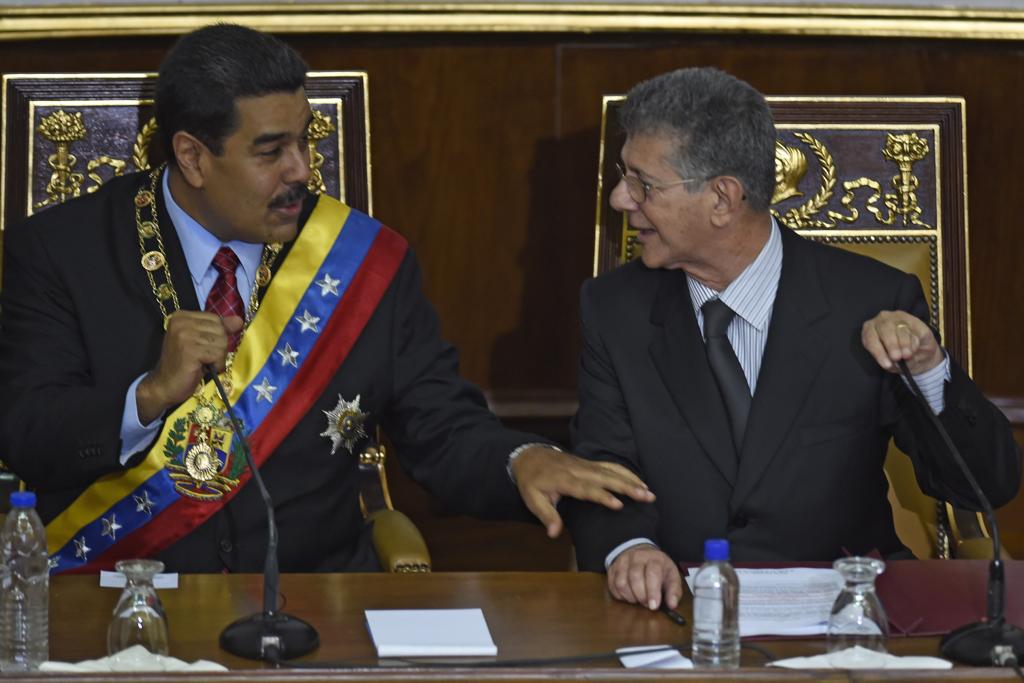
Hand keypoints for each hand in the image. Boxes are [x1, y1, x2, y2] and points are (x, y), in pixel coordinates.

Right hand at [136, 311, 243, 423]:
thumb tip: (238, 320)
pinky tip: (203, 368)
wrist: (165, 386)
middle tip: (203, 358)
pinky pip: (217, 354)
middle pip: (220, 330)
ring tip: (203, 364)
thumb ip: (219, 329)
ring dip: (217, 358)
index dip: (217, 336)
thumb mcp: (201, 342)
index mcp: (182, 316)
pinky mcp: (190, 350)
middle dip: (218, 347)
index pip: (216, 319)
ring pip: (221, 342)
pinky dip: (216, 365)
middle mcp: (181, 322)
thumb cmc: (184, 365)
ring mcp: (184, 336)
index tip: (203, 348)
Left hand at [510, 447, 654, 537]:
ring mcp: (586, 465)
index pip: (587, 489)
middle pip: (606, 477)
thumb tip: (554, 534)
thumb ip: (546, 515)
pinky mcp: (591, 463)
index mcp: (564, 480)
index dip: (603, 496)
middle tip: (646, 496)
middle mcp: (579, 470)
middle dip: (627, 486)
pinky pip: (611, 466)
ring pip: (612, 471)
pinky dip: (626, 473)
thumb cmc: (532, 481)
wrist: (531, 457)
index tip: (619, 505)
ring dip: (632, 480)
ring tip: (649, 492)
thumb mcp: (532, 499)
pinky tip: (640, 482)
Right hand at [608, 545, 681, 610]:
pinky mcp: (612, 568)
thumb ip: (674, 591)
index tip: (653, 606)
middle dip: (641, 596)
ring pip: (621, 582)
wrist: (642, 553)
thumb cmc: (658, 569)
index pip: (652, 573)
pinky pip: (612, 585)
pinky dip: (620, 595)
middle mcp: (637, 557)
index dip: (652, 591)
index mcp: (655, 559)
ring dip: (630, 596)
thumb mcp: (671, 576)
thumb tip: (672, 605)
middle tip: (646, 603)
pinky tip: (628, 595)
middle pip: (635, 577)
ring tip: (637, 599)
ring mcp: (623, 561)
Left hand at [861, 310, 942, 374]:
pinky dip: (914, 343)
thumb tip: (894, 362)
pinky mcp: (915, 321)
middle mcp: (882, 320)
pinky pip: (914, 331)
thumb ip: (889, 361)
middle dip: (891, 345)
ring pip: (901, 329)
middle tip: (896, 357)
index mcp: (870, 329)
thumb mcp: (889, 362)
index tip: (886, 364)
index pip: (870, 338)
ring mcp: (899, 318)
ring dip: (904, 344)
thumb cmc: (895, 356)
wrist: (916, 352)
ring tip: (907, 356)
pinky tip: (913, 350)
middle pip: (885, 329)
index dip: (878, 352)